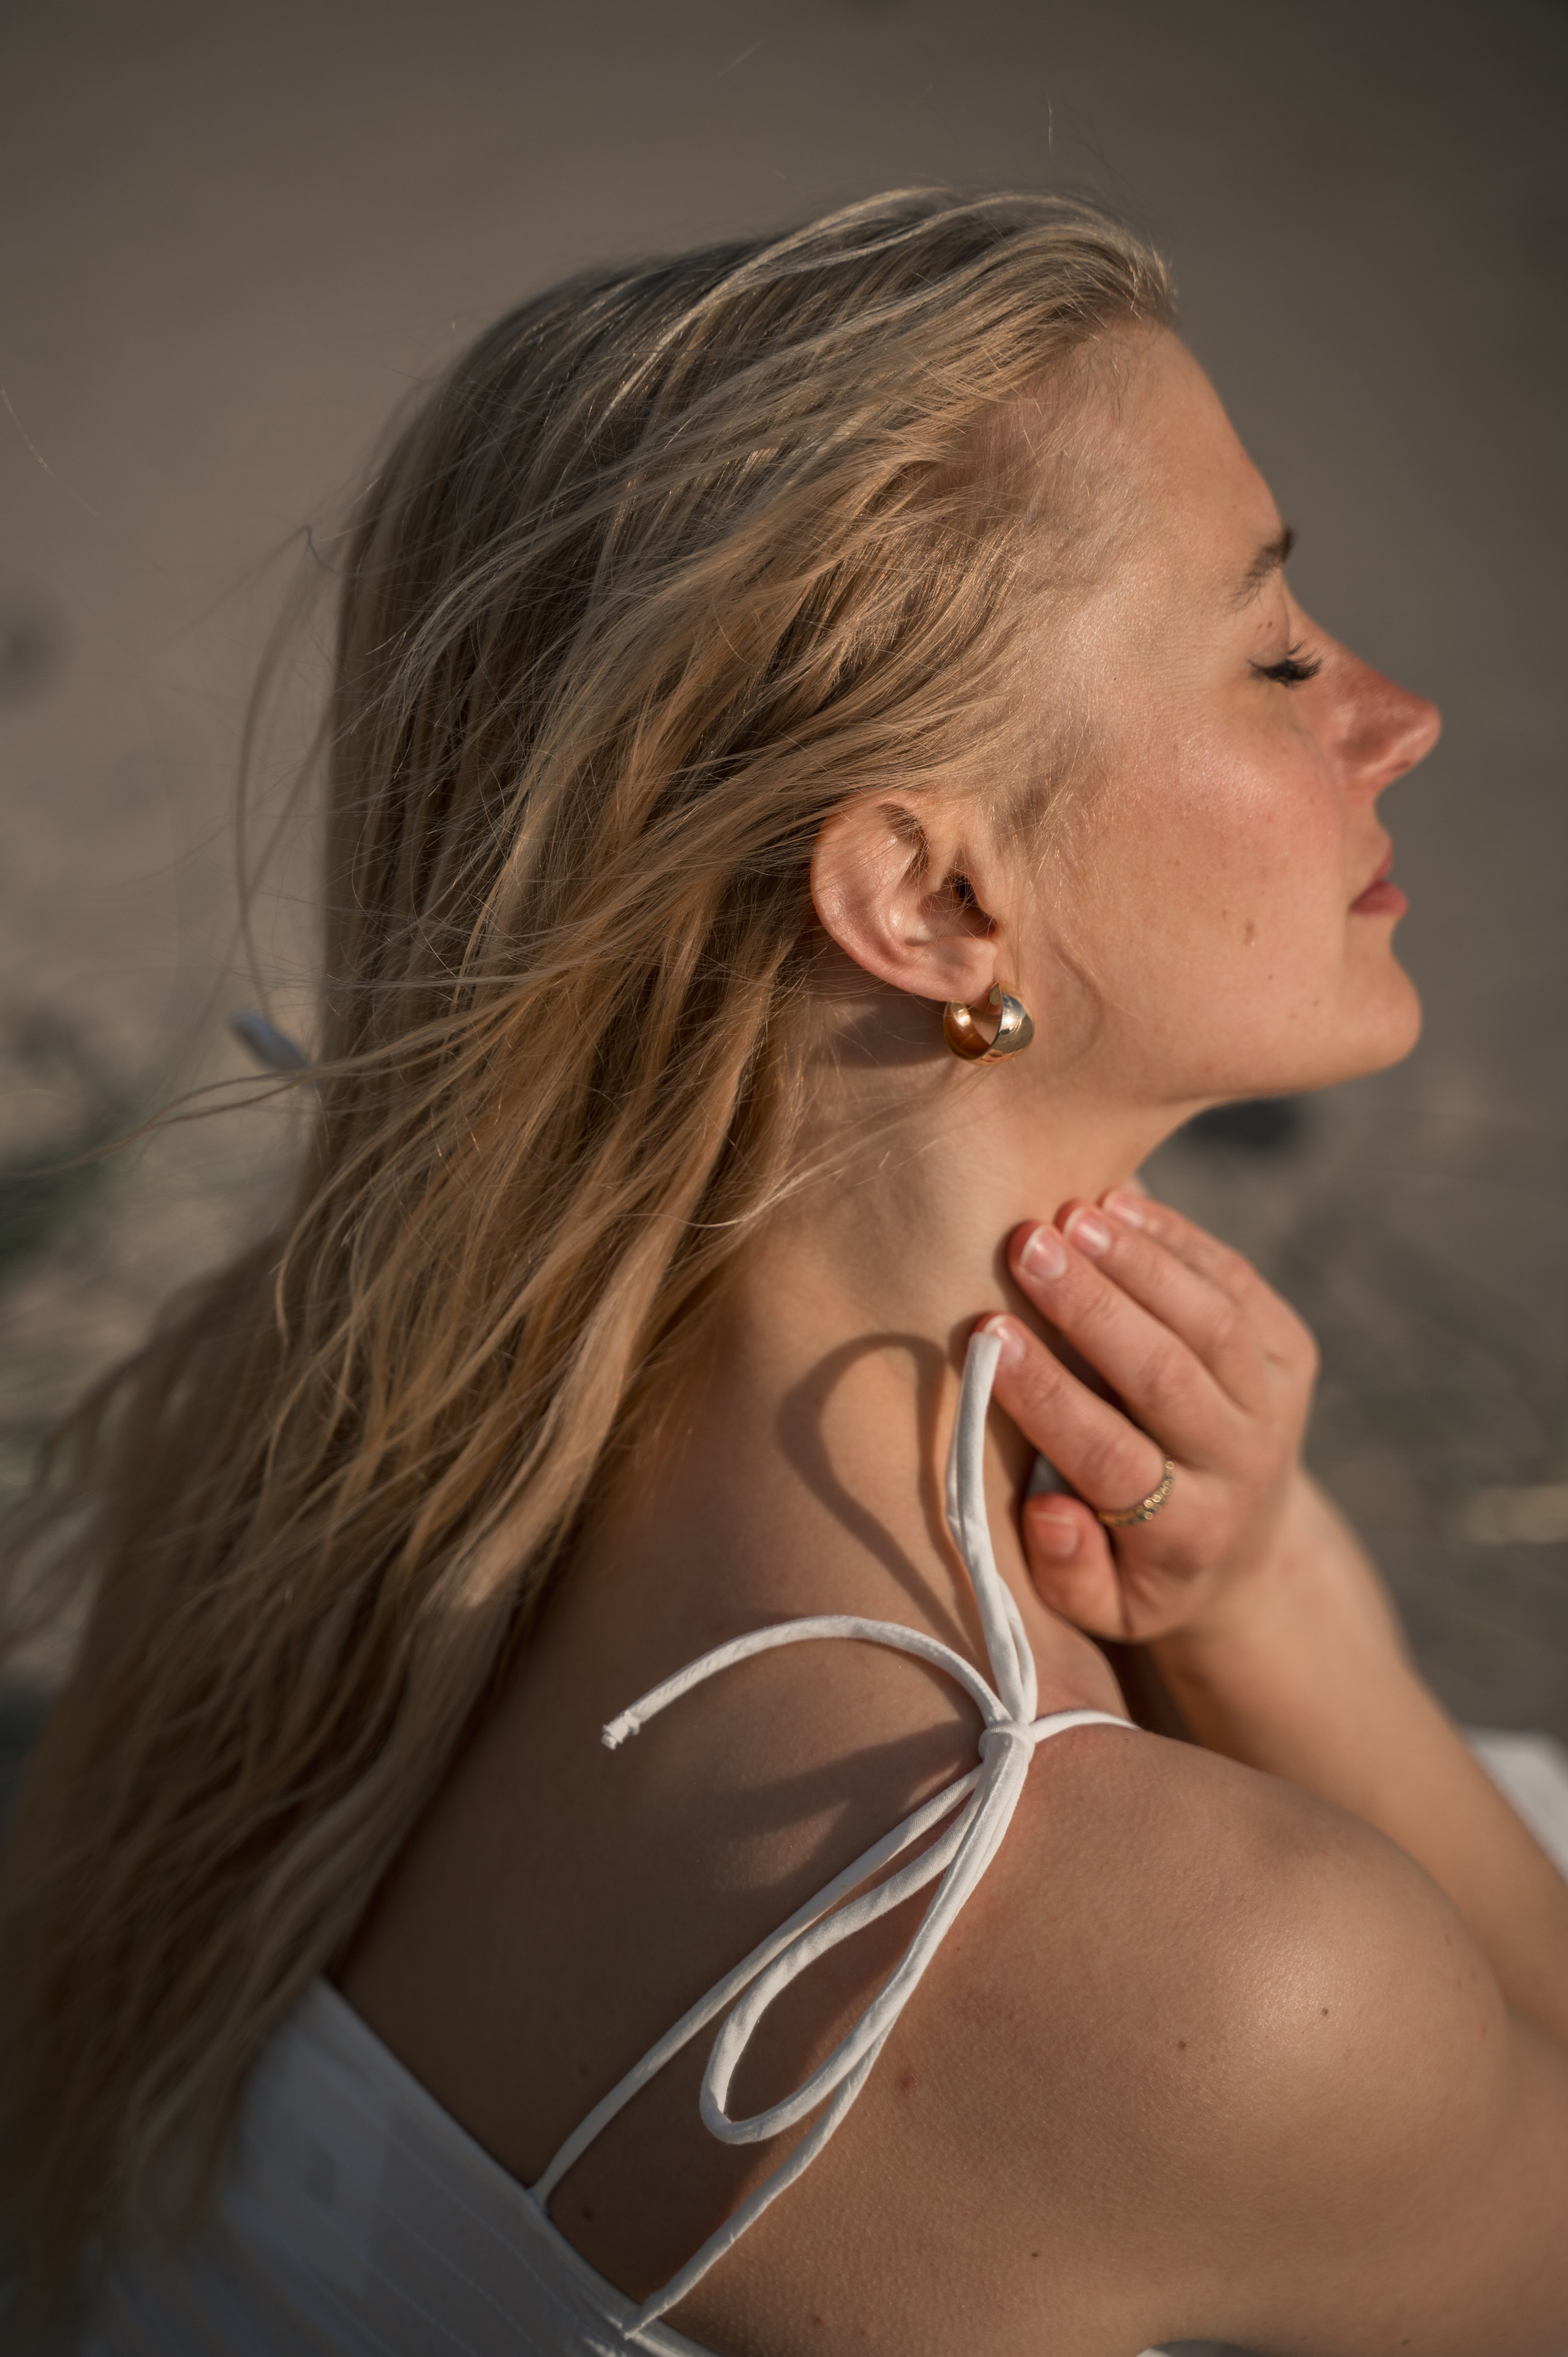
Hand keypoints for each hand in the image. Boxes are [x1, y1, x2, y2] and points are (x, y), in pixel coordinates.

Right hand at [983, 1188, 1319, 1642]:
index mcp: (1186, 1534)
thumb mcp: (1102, 1606)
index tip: (988, 1335)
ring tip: (1070, 1213)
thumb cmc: (1140, 1570)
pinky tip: (1120, 1203)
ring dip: (1138, 1260)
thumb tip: (1051, 1509)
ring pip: (1212, 1320)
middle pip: (1168, 1375)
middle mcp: (1242, 1466)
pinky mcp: (1292, 1353)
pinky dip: (1179, 1239)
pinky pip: (1238, 1283)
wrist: (1249, 1553)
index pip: (1111, 1457)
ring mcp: (1277, 1403)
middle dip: (1093, 1306)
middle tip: (1027, 1246)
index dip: (1048, 1396)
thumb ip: (1067, 1571)